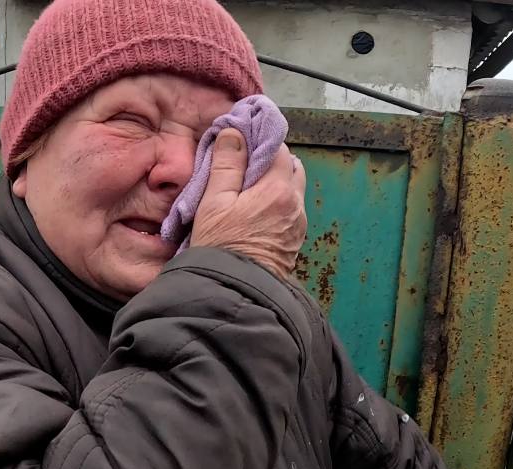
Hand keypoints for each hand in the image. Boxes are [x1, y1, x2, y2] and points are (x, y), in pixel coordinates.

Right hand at [190, 128, 307, 278]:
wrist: (234, 292)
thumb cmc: (220, 248)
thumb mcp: (214, 202)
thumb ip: (226, 165)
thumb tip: (234, 133)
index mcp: (277, 190)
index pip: (279, 149)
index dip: (260, 143)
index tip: (242, 146)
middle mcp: (295, 205)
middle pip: (292, 168)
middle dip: (272, 163)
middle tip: (244, 169)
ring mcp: (298, 225)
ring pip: (293, 190)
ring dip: (276, 185)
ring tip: (248, 193)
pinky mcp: (295, 242)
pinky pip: (291, 212)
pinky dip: (277, 205)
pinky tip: (256, 215)